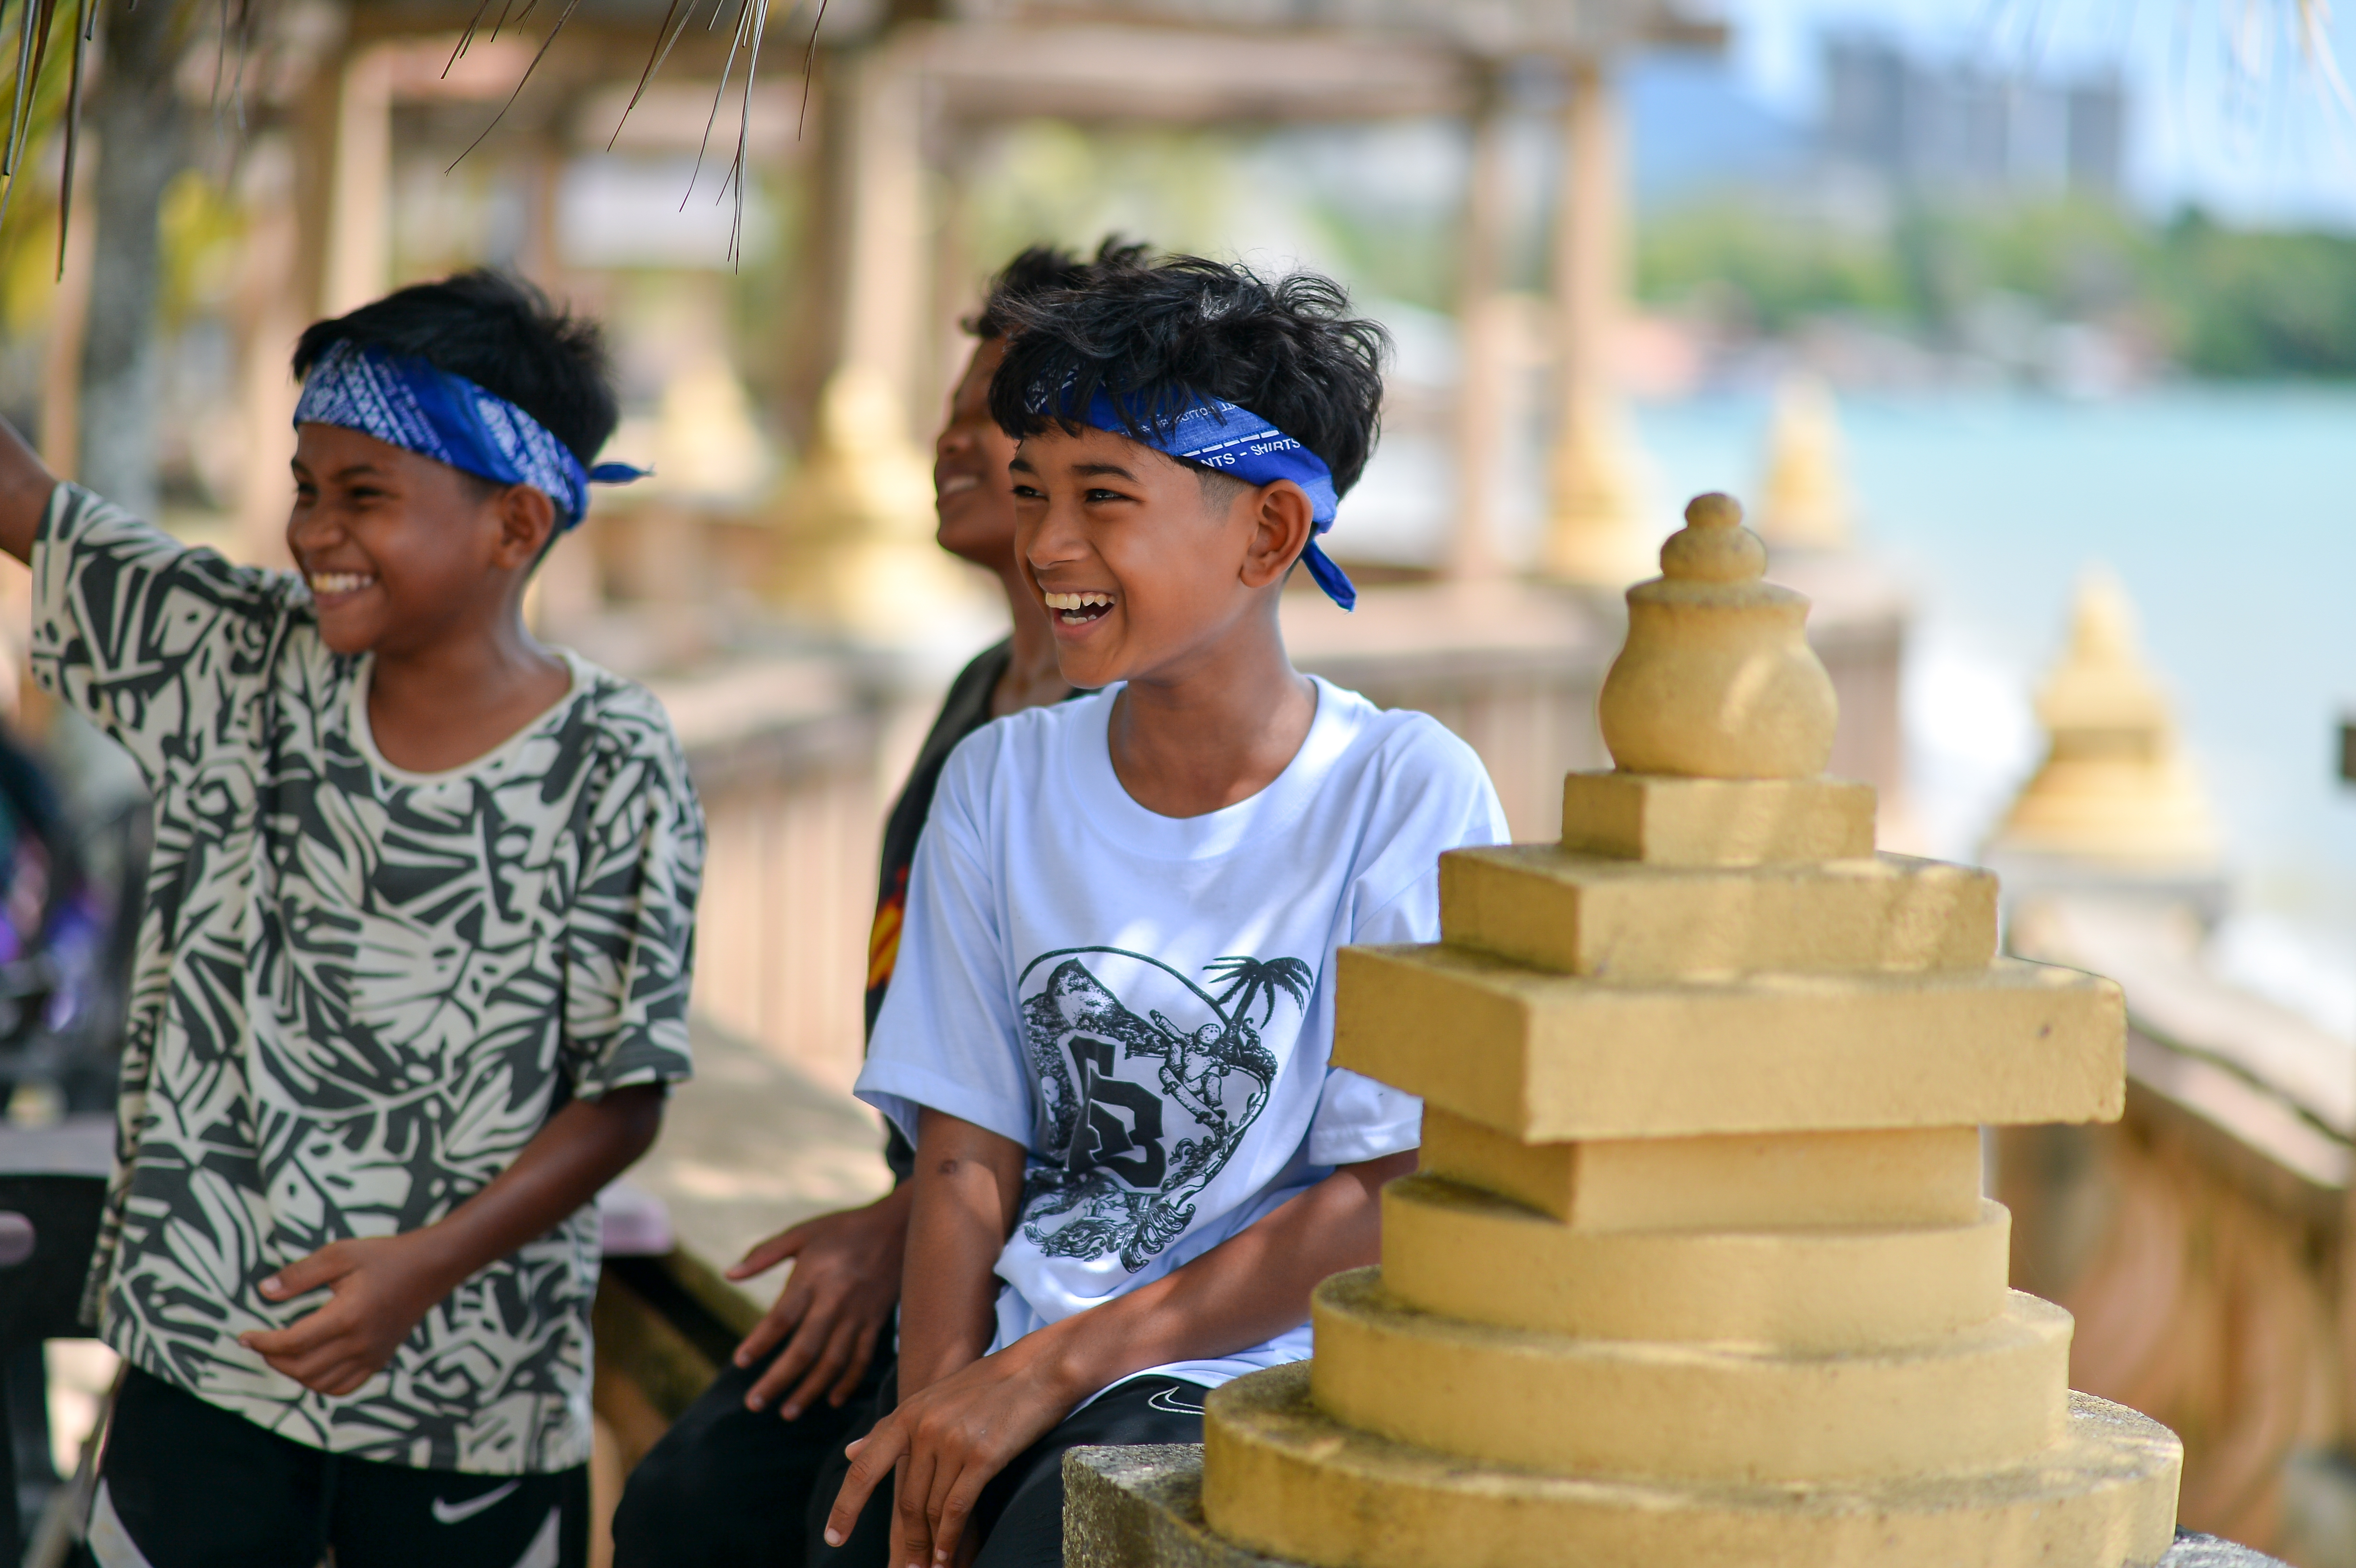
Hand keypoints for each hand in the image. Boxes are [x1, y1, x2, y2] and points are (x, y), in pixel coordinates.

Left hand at [238, 1234, 458, 1396]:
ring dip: (294, 1373)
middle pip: (302, 1368)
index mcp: (347, 1317)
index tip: (244, 1337)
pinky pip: (343, 1386)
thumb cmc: (384, 1257)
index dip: (262, 1343)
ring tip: (283, 1353)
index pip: (292, 1343)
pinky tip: (311, 1365)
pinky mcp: (379, 1360)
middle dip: (273, 1358)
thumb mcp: (339, 1254)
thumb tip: (264, 1292)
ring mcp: (371, 1356)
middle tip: (261, 1342)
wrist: (430, 1268)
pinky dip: (320, 1384)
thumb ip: (300, 1274)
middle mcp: (360, 1343)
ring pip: (320, 1384)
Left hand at [727, 1185, 911, 1417]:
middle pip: (804, 1349)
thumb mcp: (802, 1233)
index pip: (781, 1318)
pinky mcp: (876, 1322)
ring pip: (833, 1362)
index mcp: (813, 1277)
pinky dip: (849, 1382)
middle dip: (778, 1380)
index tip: (739, 1362)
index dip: (759, 1343)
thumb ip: (764, 1254)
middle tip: (754, 1403)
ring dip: (810, 1390)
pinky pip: (862, 1358)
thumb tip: (729, 1275)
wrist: (901, 1225)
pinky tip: (833, 1400)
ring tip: (787, 1412)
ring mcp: (859, 1314)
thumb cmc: (844, 1229)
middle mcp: (835, 1300)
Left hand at [822, 1332, 1080, 1567]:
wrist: (1042, 1366)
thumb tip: (851, 1451)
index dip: (845, 1506)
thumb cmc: (990, 1384)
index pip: (864, 1468)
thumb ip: (893, 1427)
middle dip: (907, 1541)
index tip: (833, 1537)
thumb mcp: (933, 1398)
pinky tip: (949, 1557)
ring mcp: (952, 1441)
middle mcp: (924, 1427)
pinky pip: (957, 1508)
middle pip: (905, 1500)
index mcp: (907, 1413)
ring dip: (930, 1546)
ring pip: (931, 1508)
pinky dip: (950, 1538)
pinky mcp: (983, 1456)